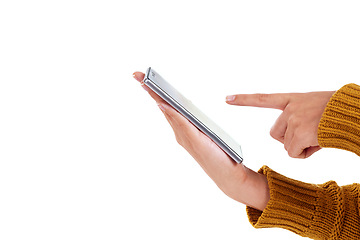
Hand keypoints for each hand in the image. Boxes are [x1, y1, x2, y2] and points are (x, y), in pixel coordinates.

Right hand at [133, 72, 269, 210]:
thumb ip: (187, 122)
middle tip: (137, 74)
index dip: (155, 91)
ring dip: (156, 97)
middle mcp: (180, 132)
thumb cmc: (217, 154)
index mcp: (183, 127)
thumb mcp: (203, 133)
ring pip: (168, 113)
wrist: (227, 175)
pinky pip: (181, 123)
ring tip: (145, 83)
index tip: (144, 77)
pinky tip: (163, 103)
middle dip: (150, 90)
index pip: (167, 105)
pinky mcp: (194, 141)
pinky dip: (171, 112)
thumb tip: (169, 106)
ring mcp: (184, 137)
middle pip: (163, 106)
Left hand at [226, 91, 334, 157]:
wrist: (352, 113)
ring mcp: (294, 120)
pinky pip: (295, 153)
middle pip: (275, 134)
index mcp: (293, 99)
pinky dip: (306, 154)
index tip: (226, 98)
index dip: (244, 100)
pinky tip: (319, 143)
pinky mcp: (299, 133)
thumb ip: (297, 117)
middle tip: (310, 132)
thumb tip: (290, 141)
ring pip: (287, 146)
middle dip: (289, 139)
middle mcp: (290, 109)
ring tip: (318, 135)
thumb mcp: (314, 106)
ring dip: (301, 146)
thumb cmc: (337, 112)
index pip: (263, 99)